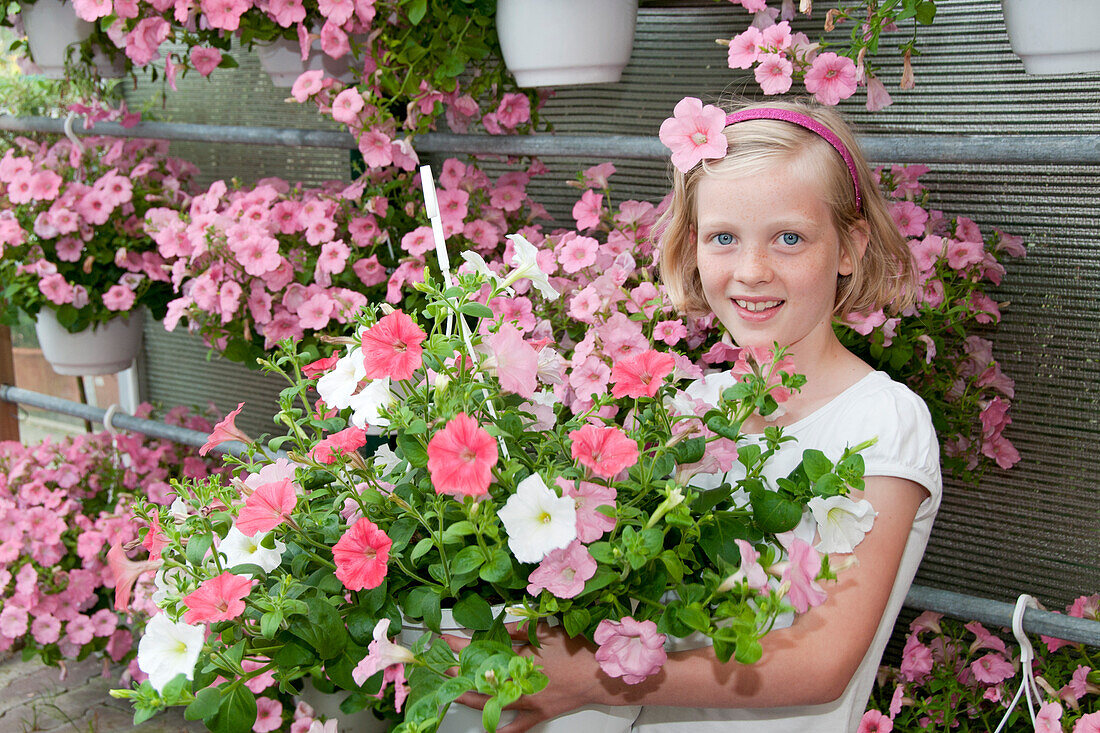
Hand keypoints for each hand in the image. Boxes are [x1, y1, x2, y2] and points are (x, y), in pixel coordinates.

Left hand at [444, 624, 633, 732]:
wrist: (597, 677)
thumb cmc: (575, 652)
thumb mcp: (548, 631)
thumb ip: (522, 628)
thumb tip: (503, 626)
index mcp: (520, 659)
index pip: (482, 650)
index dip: (462, 645)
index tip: (446, 641)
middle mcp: (519, 682)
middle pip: (481, 678)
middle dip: (459, 672)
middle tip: (443, 667)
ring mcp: (528, 701)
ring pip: (491, 703)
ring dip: (470, 697)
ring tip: (453, 693)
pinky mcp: (538, 714)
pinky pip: (517, 726)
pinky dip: (502, 730)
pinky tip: (489, 730)